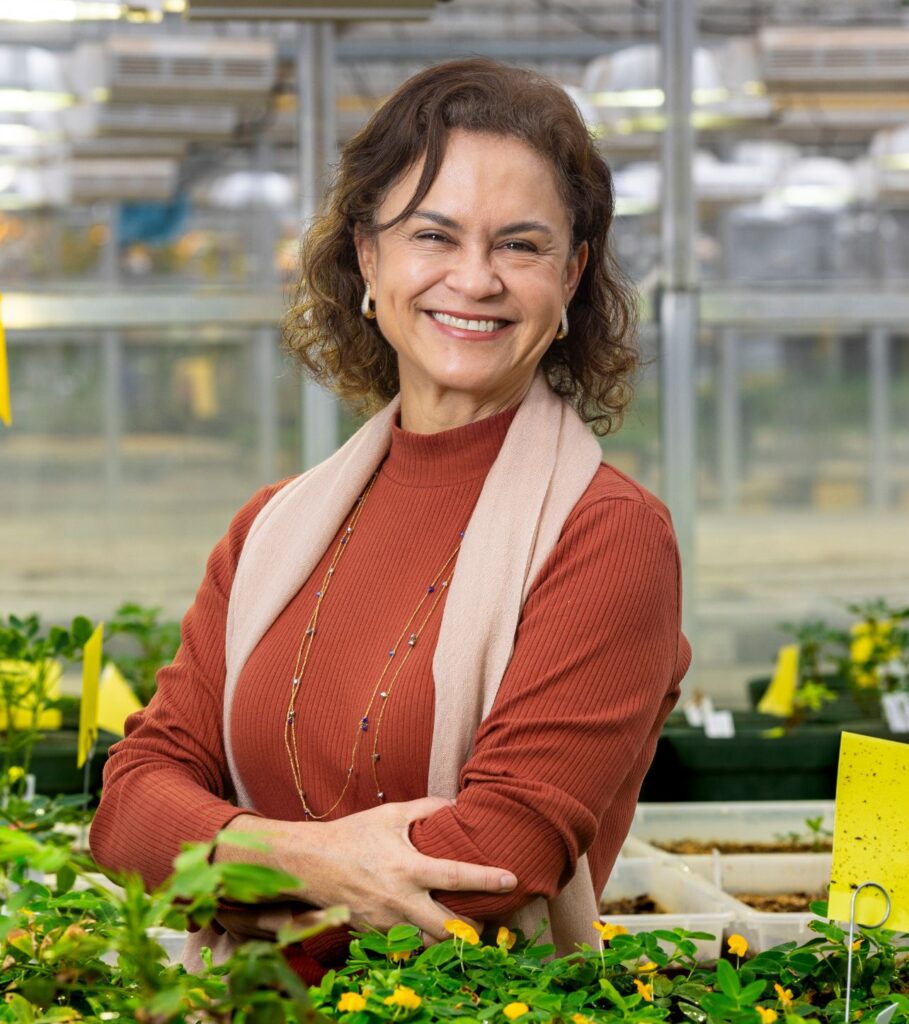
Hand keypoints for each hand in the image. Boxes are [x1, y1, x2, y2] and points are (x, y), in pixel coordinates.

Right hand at [217, 797, 516, 942]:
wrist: (310, 863)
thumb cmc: (353, 835)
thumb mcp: (390, 814)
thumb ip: (425, 808)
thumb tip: (455, 804)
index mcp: (408, 867)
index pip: (456, 876)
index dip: (487, 878)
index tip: (512, 879)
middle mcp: (400, 899)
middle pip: (449, 927)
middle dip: (474, 930)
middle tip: (490, 924)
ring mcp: (387, 922)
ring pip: (429, 944)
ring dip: (450, 941)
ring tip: (466, 934)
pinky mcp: (375, 935)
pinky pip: (406, 946)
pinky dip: (423, 944)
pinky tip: (432, 937)